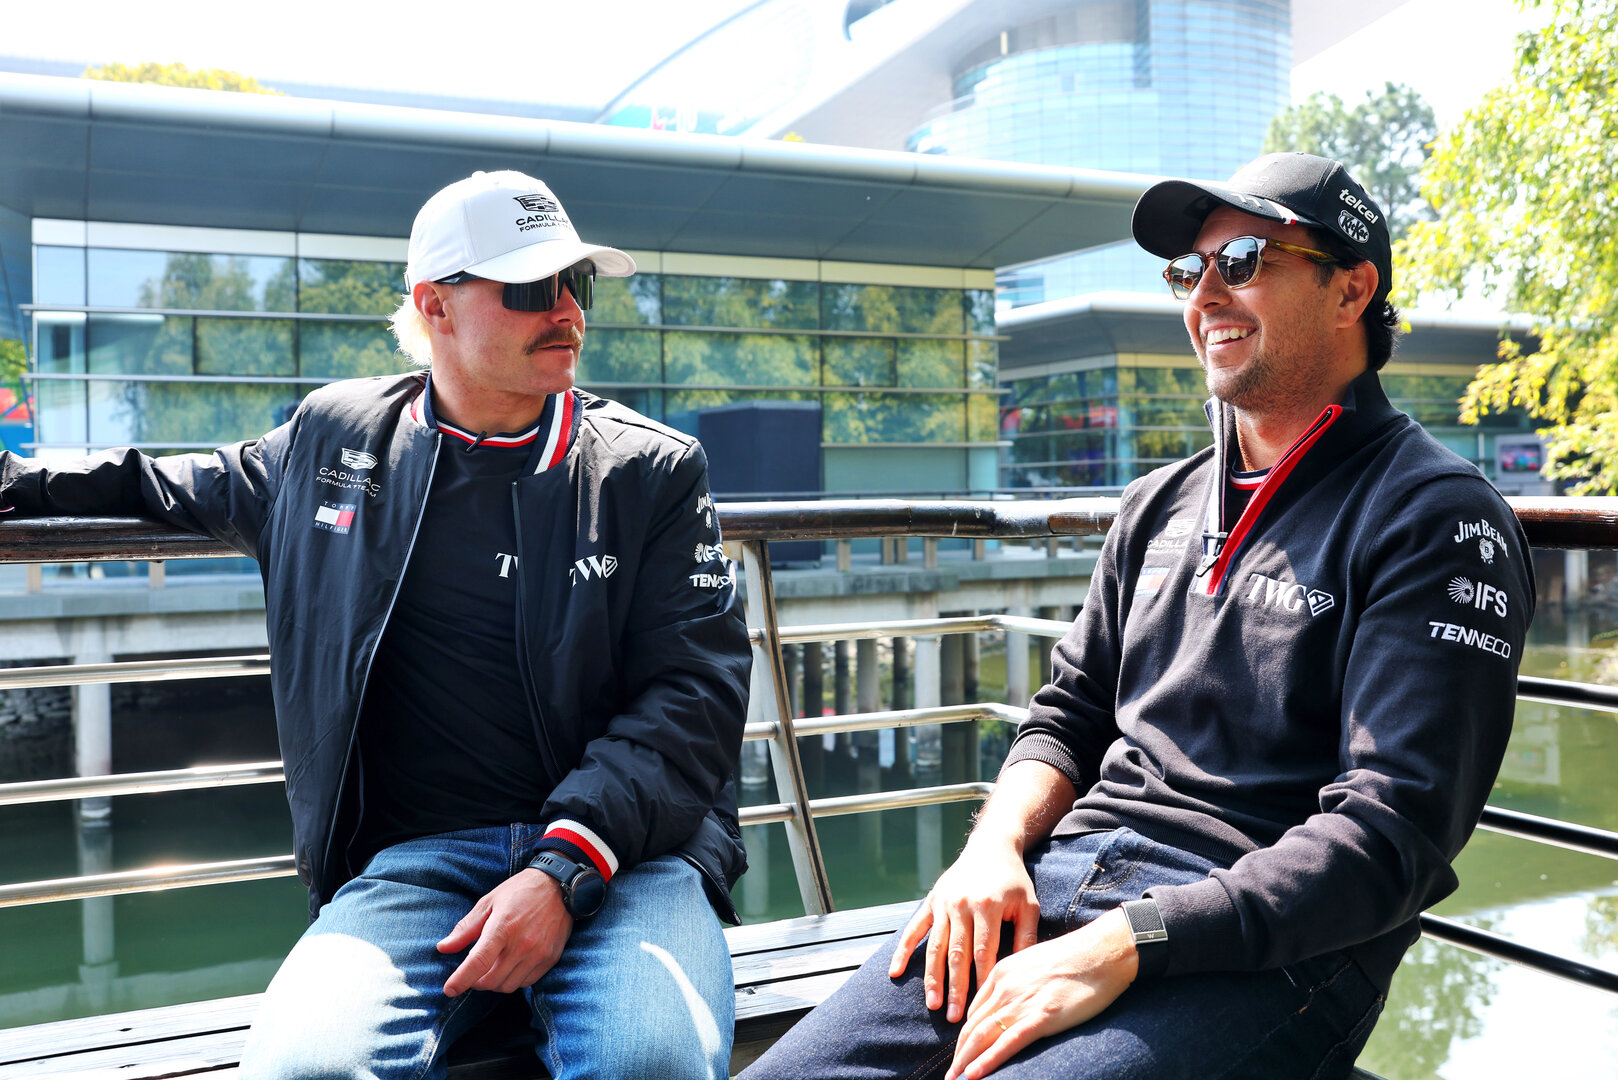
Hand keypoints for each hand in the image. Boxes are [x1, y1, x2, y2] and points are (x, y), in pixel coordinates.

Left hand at [437, 869, 572, 996]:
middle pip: (490, 981)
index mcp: (503, 928)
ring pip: (508, 986)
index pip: (478, 963)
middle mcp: (522, 945)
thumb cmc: (520, 892)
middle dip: (476, 982)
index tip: (449, 989)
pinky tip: (511, 965)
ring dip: (495, 982)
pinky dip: (513, 980)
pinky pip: (526, 983)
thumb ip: (466, 928)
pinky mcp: (550, 959)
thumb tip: (443, 948)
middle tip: (474, 971)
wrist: (559, 887)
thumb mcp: (489, 902)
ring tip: (493, 966)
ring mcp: (538, 954)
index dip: (461, 980)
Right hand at [888, 839, 1040, 1022]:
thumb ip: (1026, 937)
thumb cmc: (1014, 879)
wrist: (991, 846)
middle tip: (954, 1018)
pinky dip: (903, 951)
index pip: (984, 951)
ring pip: (935, 947)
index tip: (982, 1007)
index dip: (981, 980)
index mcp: (988, 906)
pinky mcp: (931, 901)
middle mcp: (962, 905)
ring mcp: (943, 903)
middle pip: (956, 954)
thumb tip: (1022, 973)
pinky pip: (914, 929)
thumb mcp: (1029, 904)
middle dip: (955, 988)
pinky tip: (896, 973)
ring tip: (932, 1004)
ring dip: (932, 977)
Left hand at [945, 907, 1137, 1079]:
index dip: (963, 1036)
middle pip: (971, 1026)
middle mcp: (1004, 987)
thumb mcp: (1034, 964)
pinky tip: (973, 1076)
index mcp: (1001, 973)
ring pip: (981, 1036)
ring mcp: (1021, 1002)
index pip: (973, 1011)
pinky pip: (1007, 1043)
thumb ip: (1017, 983)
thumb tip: (1011, 1005)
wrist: (1102, 951)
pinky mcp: (1041, 1017)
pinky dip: (987, 1061)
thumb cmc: (1075, 958)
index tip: (959, 1055)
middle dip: (959, 1054)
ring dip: (964, 1062)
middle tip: (949, 1076)